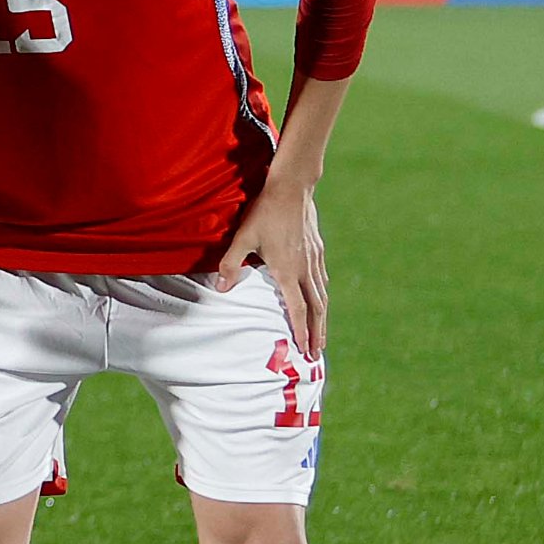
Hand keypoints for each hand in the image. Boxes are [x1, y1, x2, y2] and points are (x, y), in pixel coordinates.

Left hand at [208, 176, 328, 357]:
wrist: (291, 188)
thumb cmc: (264, 213)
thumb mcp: (242, 238)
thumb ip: (230, 264)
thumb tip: (221, 288)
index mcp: (288, 270)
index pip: (297, 308)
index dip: (300, 331)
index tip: (303, 350)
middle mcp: (305, 269)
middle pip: (316, 309)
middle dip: (316, 333)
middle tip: (316, 354)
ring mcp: (314, 260)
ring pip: (322, 296)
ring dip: (322, 319)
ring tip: (321, 336)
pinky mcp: (317, 251)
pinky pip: (322, 281)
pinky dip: (322, 297)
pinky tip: (320, 301)